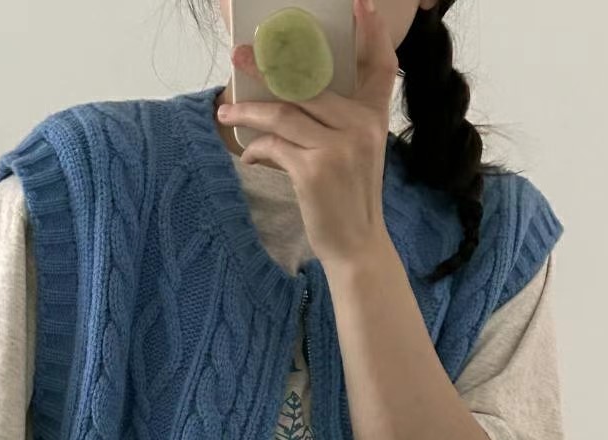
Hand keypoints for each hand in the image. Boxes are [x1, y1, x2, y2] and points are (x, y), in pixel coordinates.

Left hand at [217, 0, 398, 270]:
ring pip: (284, 113)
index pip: (380, 66)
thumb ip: (332, 126)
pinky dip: (256, 149)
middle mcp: (361, 127)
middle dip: (268, 69)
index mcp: (374, 118)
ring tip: (226, 114)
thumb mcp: (354, 156)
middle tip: (239, 57)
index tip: (360, 2)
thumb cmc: (348, 201)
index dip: (373, 31)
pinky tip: (248, 157)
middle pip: (309, 84)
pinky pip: (275, 146)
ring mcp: (339, 147)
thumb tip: (282, 106)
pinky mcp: (315, 170)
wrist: (356, 247)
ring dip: (249, 112)